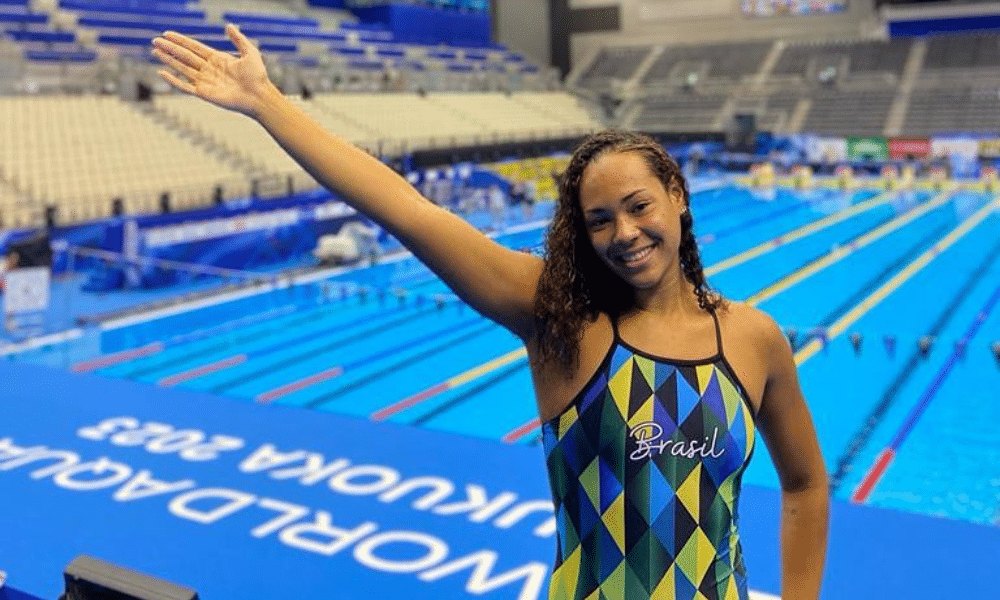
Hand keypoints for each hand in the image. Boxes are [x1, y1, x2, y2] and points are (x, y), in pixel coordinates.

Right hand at [151, 24, 272, 117]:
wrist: (259, 96)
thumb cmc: (257, 76)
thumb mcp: (249, 52)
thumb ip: (238, 39)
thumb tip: (228, 25)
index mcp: (217, 59)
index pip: (194, 47)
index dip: (180, 40)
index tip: (167, 33)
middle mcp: (209, 69)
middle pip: (184, 56)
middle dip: (170, 48)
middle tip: (155, 41)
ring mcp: (205, 81)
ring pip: (182, 68)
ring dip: (168, 60)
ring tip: (155, 51)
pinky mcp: (204, 93)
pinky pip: (185, 86)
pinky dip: (173, 80)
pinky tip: (161, 72)